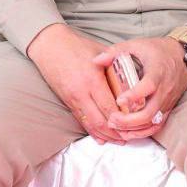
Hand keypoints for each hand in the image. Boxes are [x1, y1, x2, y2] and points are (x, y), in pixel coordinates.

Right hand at [27, 23, 124, 143]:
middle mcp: (81, 92)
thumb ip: (116, 66)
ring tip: (119, 140)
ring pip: (90, 124)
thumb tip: (134, 78)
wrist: (50, 45)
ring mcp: (72, 98)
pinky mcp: (66, 101)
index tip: (136, 123)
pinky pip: (80, 120)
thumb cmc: (78, 46)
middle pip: (100, 120)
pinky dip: (91, 131)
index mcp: (92, 79)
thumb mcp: (101, 53)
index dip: (123, 118)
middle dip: (116, 132)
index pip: (110, 106)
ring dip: (105, 135)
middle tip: (130, 137)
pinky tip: (101, 138)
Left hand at [94, 37, 186, 139]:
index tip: (119, 100)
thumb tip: (96, 60)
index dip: (134, 96)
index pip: (148, 87)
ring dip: (134, 129)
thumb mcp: (137, 45)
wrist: (185, 57)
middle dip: (128, 120)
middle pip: (149, 112)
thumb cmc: (159, 50)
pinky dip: (143, 132)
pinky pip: (157, 125)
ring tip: (116, 127)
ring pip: (152, 122)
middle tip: (111, 119)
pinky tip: (129, 132)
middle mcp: (164, 90)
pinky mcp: (168, 108)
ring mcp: (167, 101)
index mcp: (157, 72)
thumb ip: (115, 52)